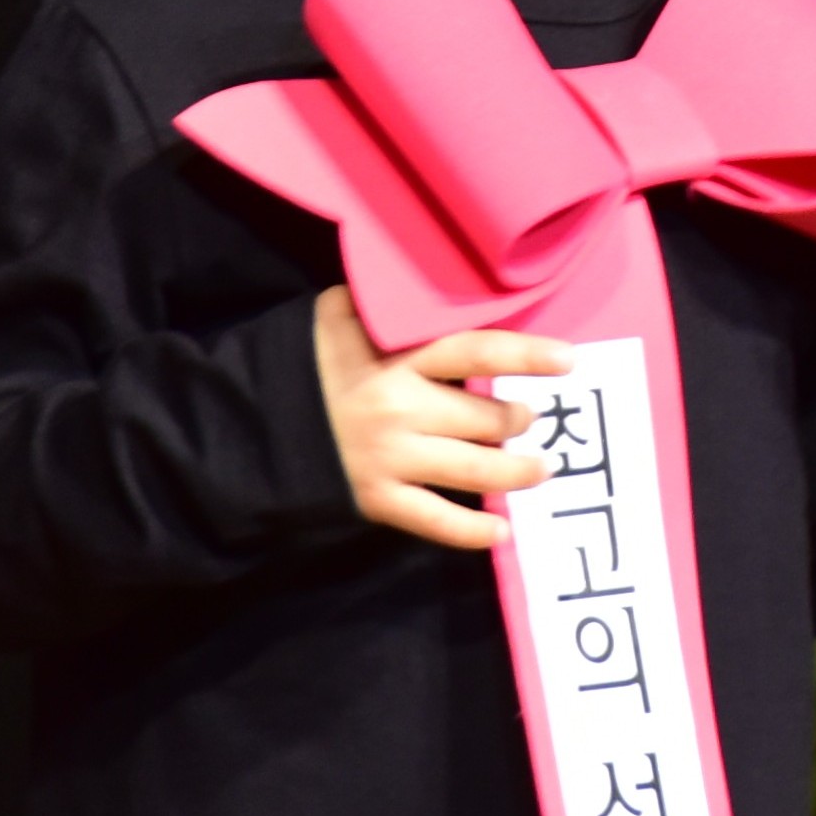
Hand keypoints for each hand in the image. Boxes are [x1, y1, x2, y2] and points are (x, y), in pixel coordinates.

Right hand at [314, 288, 563, 552]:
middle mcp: (402, 409)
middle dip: (518, 420)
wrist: (247, 420)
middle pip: (485, 419)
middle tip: (532, 419)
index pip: (477, 352)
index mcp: (398, 359)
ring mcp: (391, 458)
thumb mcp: (341, 314)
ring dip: (517, 472)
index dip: (526, 357)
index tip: (568, 360)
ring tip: (543, 469)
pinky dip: (473, 531)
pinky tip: (502, 530)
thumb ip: (389, 306)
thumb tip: (433, 285)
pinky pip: (436, 521)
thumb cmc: (304, 358)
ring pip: (474, 471)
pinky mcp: (377, 498)